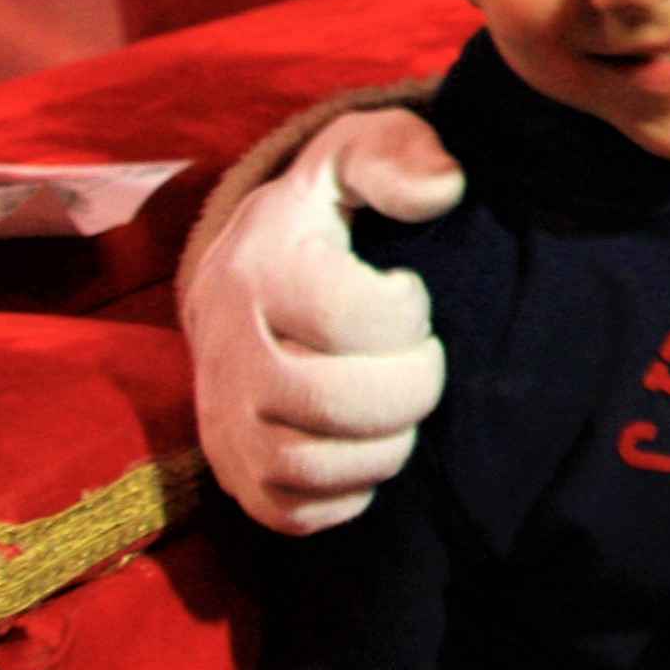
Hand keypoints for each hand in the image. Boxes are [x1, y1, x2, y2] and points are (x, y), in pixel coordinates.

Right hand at [183, 105, 461, 533]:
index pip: (351, 317)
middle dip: (411, 386)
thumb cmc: (324, 214)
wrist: (247, 275)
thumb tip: (445, 190)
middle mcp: (227, 349)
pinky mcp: (233, 471)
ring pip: (313, 466)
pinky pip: (295, 514)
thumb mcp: (357, 156)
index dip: (408, 313)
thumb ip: (399, 156)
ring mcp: (224, 418)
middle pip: (334, 403)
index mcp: (258, 267)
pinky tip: (366, 444)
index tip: (408, 294)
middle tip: (421, 360)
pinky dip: (350, 492)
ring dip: (387, 444)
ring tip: (397, 404)